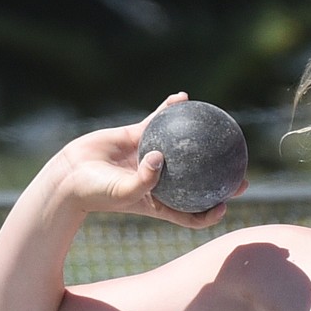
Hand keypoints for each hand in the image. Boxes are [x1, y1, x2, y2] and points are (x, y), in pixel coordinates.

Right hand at [49, 92, 237, 228]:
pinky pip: (159, 121)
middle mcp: (160, 181)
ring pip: (183, 149)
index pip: (192, 213)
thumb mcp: (123, 192)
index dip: (211, 212)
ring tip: (221, 128)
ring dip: (201, 140)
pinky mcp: (138, 137)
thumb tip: (162, 159)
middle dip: (220, 180)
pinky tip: (183, 97)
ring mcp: (150, 158)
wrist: (69, 175)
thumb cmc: (96, 192)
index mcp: (160, 202)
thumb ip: (144, 180)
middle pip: (197, 182)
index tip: (226, 204)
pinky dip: (170, 109)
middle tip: (242, 173)